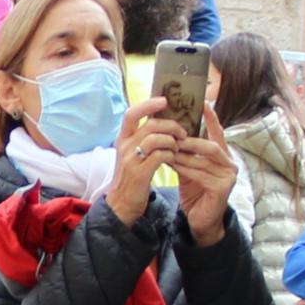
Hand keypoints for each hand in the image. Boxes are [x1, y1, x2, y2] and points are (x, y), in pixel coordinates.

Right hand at [100, 98, 177, 222]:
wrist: (122, 204)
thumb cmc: (132, 177)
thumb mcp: (132, 154)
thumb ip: (143, 138)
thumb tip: (163, 120)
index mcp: (122, 138)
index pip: (131, 113)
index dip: (148, 104)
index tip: (165, 100)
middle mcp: (124, 146)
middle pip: (151, 124)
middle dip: (172, 125)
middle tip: (183, 132)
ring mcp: (130, 159)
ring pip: (157, 138)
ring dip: (173, 141)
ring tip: (179, 147)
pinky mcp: (139, 173)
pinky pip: (161, 156)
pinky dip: (172, 155)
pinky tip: (174, 159)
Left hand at [159, 123, 237, 241]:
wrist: (200, 220)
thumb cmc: (194, 191)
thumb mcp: (188, 167)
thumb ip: (184, 150)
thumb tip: (169, 129)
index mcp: (223, 156)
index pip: (218, 132)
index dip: (211, 117)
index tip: (202, 101)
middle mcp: (230, 164)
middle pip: (212, 145)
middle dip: (191, 140)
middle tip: (172, 134)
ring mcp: (229, 176)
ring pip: (204, 160)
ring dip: (184, 154)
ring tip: (167, 148)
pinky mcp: (223, 189)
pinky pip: (201, 174)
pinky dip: (185, 168)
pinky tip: (172, 164)